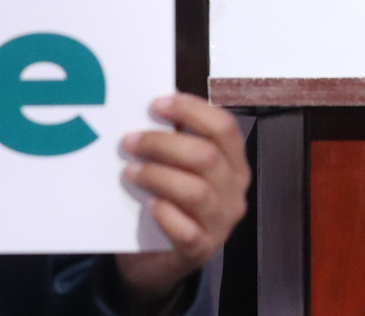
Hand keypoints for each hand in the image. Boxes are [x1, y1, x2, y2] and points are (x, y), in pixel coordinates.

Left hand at [113, 94, 249, 306]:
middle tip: (129, 140)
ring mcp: (222, 222)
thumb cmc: (169, 201)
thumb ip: (174, 140)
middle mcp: (235, 190)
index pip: (224, 127)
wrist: (157, 260)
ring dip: (158, 175)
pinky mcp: (202, 250)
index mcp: (234, 162)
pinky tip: (148, 204)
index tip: (156, 104)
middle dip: (164, 143)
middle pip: (207, 156)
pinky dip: (165, 214)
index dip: (191, 110)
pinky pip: (186, 231)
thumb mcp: (178, 168)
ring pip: (196, 191)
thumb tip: (154, 105)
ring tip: (129, 170)